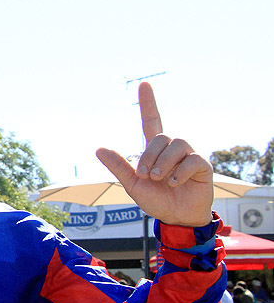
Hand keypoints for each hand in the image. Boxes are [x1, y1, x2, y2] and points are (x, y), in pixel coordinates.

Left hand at [95, 82, 213, 226]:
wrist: (175, 218)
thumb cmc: (156, 200)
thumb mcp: (133, 184)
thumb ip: (119, 166)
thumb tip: (99, 149)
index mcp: (155, 150)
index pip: (151, 120)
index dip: (148, 103)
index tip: (144, 84)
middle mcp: (172, 148)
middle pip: (160, 136)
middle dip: (149, 155)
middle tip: (146, 175)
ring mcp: (189, 155)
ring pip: (177, 144)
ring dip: (164, 162)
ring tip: (159, 179)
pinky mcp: (202, 166)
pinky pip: (192, 159)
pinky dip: (179, 172)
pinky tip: (173, 183)